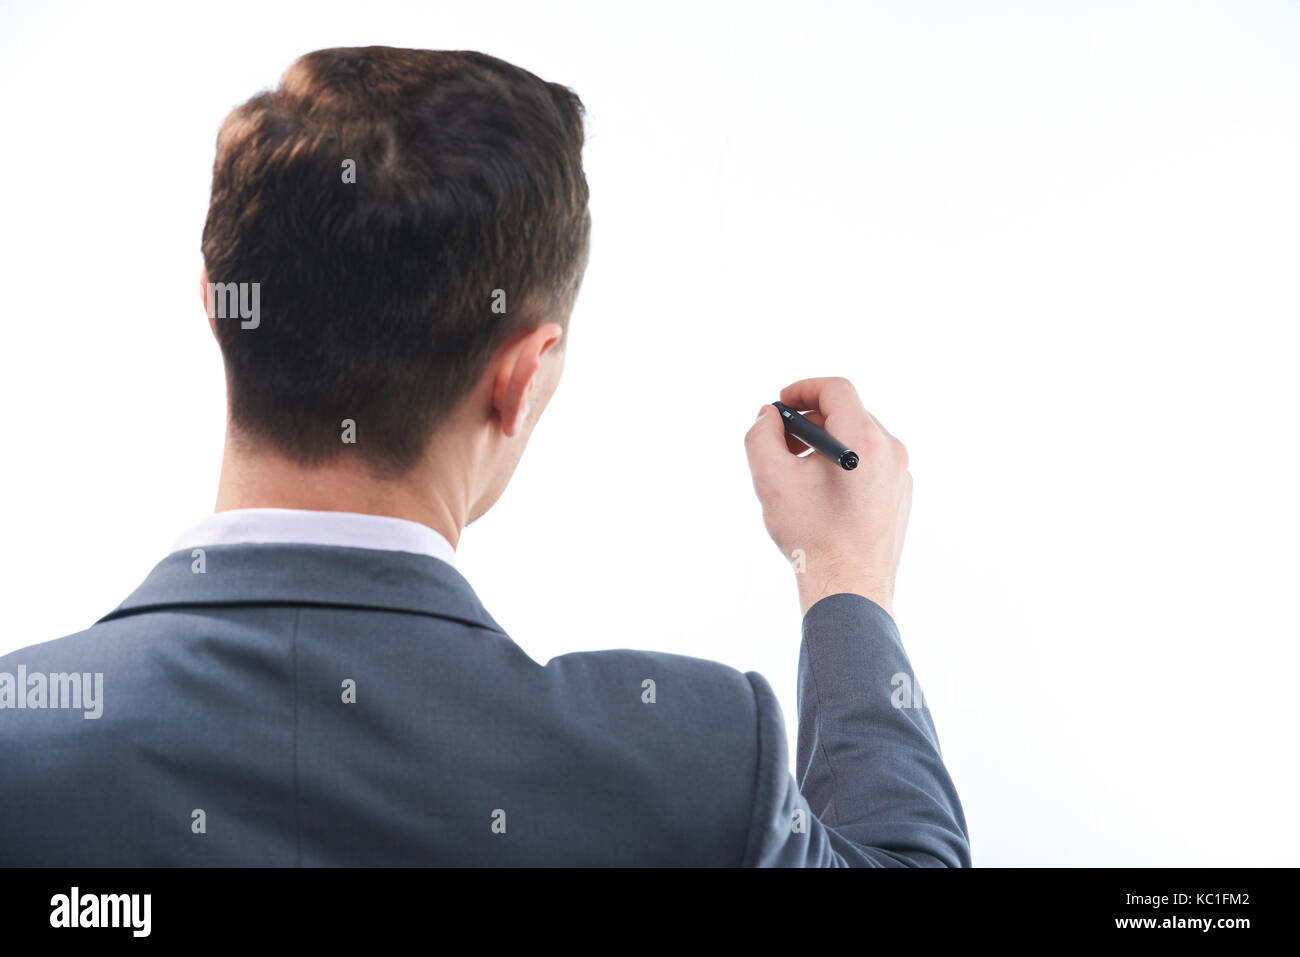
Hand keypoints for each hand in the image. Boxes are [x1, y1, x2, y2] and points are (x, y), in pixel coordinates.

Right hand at [744, 377, 911, 617]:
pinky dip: (845, 465)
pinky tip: (822, 493)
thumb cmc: (810, 537)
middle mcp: (890, 452)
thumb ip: (761, 436)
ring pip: (860, 439)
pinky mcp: (901, 497)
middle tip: (782, 440)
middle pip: (848, 413)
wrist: (849, 590)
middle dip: (811, 419)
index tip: (781, 404)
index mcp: (864, 440)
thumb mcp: (771, 479)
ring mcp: (901, 475)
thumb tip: (768, 417)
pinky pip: (871, 465)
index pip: (836, 389)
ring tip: (799, 470)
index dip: (803, 389)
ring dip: (826, 443)